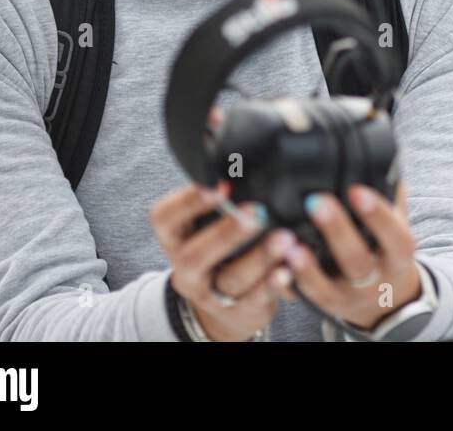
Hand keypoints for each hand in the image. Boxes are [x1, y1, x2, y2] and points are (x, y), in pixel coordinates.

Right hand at [151, 181, 295, 341]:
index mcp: (174, 236)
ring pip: (232, 278)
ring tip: (285, 237)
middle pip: (197, 254)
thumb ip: (221, 187)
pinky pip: (254, 301)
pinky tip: (287, 270)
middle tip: (257, 212)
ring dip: (260, 257)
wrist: (223, 301)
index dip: (189, 201)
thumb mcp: (208, 218)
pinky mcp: (237, 312)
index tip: (219, 185)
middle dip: (228, 232)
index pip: (165, 218)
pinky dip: (272, 285)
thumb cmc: (219, 245)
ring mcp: (209, 293)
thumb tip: (230, 138)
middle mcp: (185, 267)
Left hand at [285, 182, 420, 331]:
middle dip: (337, 231)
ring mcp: (349, 295)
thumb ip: (390, 191)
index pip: (394, 235)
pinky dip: (288, 282)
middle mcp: (376, 277)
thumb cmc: (386, 245)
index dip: (378, 215)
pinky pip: (303, 296)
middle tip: (316, 201)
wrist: (387, 295)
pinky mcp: (324, 304)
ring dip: (307, 266)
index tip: (357, 189)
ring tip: (289, 242)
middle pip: (357, 260)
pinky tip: (275, 264)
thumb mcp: (397, 221)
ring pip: (327, 287)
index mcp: (398, 252)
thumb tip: (382, 153)